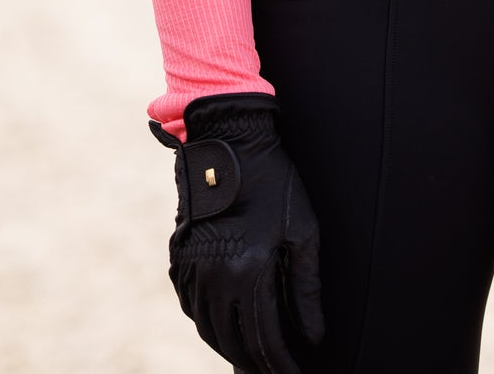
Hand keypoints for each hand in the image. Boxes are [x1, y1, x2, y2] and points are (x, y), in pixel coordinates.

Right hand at [151, 92, 324, 372]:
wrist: (230, 142)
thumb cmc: (276, 182)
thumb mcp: (303, 230)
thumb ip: (306, 288)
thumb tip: (313, 336)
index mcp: (249, 270)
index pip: (264, 338)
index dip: (279, 363)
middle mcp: (216, 276)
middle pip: (233, 341)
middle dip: (254, 363)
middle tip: (271, 371)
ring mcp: (193, 268)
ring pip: (208, 329)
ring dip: (229, 347)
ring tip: (250, 358)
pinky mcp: (180, 258)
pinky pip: (191, 307)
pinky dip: (207, 324)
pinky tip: (222, 327)